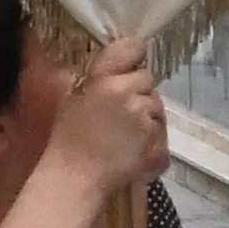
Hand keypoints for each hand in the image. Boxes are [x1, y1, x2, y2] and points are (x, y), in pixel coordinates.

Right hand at [42, 35, 167, 203]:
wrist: (75, 178)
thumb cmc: (67, 138)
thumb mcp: (73, 97)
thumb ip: (98, 77)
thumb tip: (120, 67)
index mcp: (106, 81)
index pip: (132, 49)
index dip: (134, 55)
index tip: (131, 64)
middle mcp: (131, 96)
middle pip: (148, 80)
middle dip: (138, 92)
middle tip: (121, 111)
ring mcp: (147, 123)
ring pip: (157, 108)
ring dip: (147, 117)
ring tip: (126, 135)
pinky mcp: (159, 148)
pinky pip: (161, 136)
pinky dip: (152, 143)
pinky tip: (133, 152)